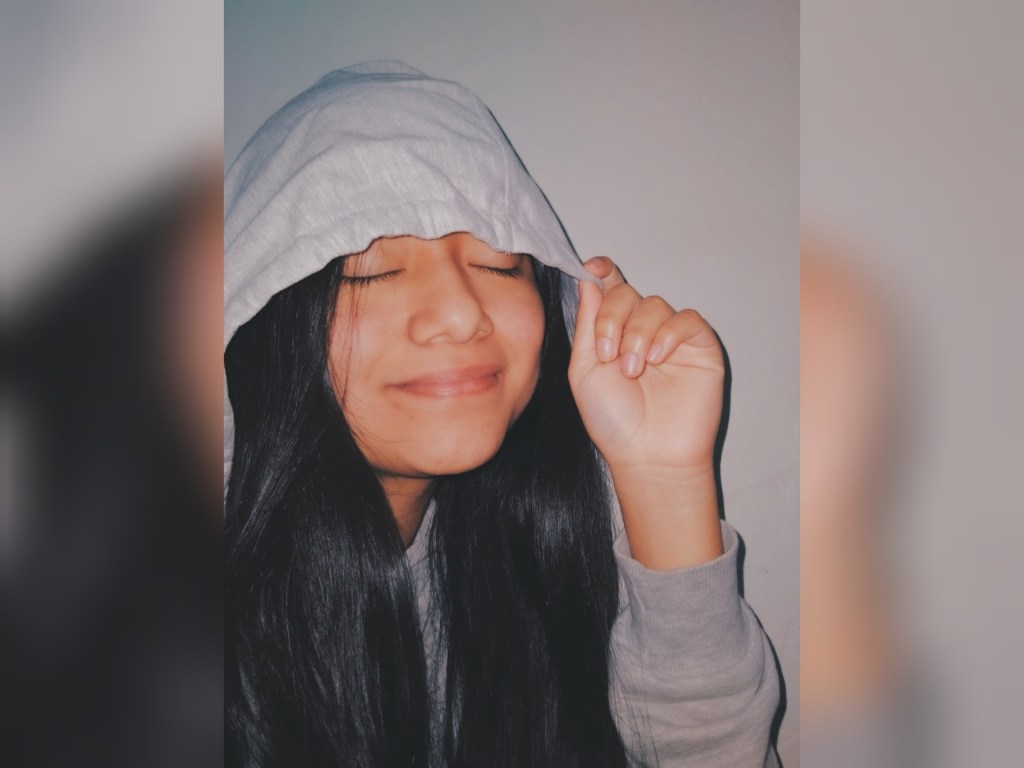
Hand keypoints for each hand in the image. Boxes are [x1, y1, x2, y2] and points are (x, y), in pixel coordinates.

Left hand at [568, 257, 724, 474]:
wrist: (647, 455)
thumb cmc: (613, 420)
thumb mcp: (584, 369)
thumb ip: (588, 324)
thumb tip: (589, 278)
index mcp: (612, 333)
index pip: (609, 289)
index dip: (602, 272)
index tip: (593, 269)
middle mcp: (641, 330)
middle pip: (627, 293)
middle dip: (613, 318)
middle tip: (607, 355)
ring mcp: (671, 338)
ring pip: (654, 305)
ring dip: (637, 334)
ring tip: (632, 370)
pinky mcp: (700, 347)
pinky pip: (686, 320)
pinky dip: (667, 334)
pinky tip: (656, 359)